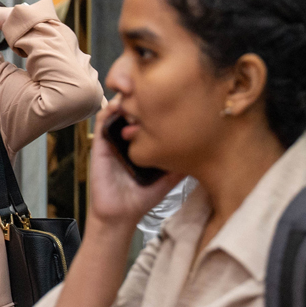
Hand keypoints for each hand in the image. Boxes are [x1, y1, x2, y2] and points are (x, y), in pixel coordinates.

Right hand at [87, 101, 182, 228]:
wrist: (121, 214)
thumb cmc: (144, 196)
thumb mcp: (170, 176)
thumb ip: (182, 161)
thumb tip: (205, 146)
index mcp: (144, 141)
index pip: (150, 114)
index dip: (158, 102)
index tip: (170, 96)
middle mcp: (129, 136)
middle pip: (134, 106)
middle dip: (143, 94)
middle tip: (155, 92)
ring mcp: (114, 137)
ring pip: (118, 107)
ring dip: (127, 98)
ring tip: (137, 96)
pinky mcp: (100, 143)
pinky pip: (102, 119)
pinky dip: (109, 109)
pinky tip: (120, 107)